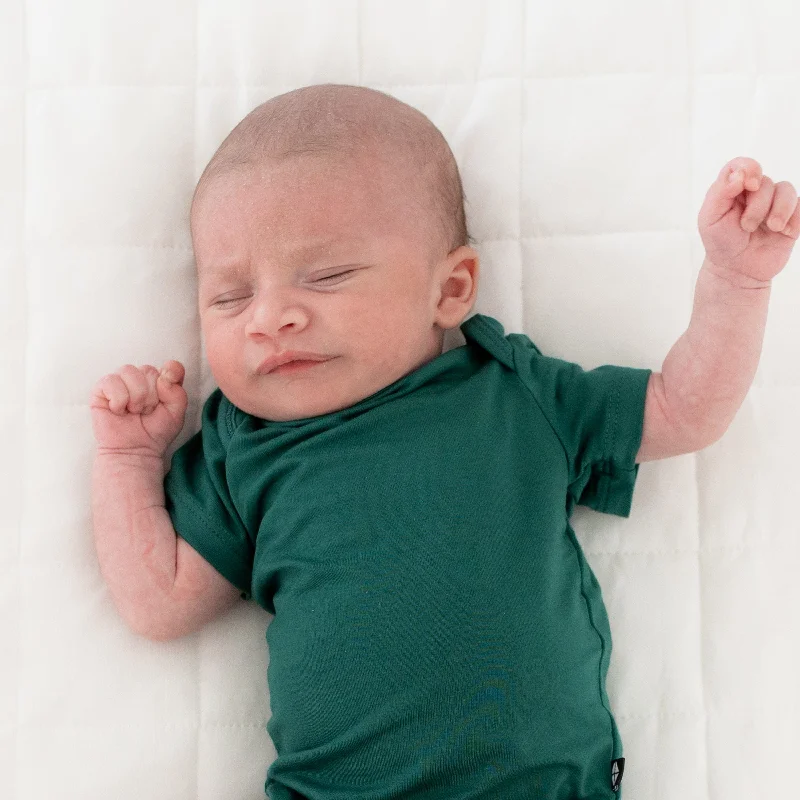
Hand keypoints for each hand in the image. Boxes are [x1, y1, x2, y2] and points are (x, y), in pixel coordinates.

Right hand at [90, 360, 187, 456]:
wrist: (135, 451)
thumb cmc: (155, 432)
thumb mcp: (176, 414)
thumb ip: (177, 392)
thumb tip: (163, 375)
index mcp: (160, 381)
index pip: (170, 367)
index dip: (171, 376)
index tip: (166, 395)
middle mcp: (140, 378)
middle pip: (149, 370)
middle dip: (151, 396)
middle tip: (146, 412)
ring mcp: (120, 382)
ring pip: (129, 371)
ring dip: (135, 397)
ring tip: (133, 412)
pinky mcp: (100, 390)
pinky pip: (111, 381)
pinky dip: (119, 399)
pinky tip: (118, 411)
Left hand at [698, 157, 798, 282]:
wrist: (737, 270)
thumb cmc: (720, 243)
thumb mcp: (710, 219)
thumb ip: (721, 193)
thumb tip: (739, 175)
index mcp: (732, 189)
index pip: (741, 165)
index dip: (749, 168)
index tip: (748, 185)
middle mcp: (754, 193)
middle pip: (765, 182)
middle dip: (757, 206)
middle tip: (746, 226)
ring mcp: (773, 204)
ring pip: (786, 189)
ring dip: (779, 210)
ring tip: (771, 228)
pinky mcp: (790, 217)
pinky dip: (794, 218)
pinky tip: (783, 232)